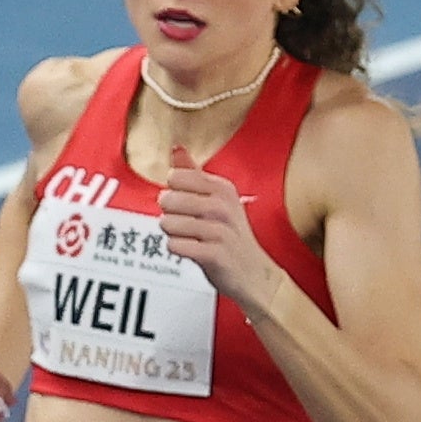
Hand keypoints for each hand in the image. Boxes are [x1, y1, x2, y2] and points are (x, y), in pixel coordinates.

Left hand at [159, 144, 276, 310]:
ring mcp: (219, 230)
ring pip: (168, 223)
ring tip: (186, 237)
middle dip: (167, 213)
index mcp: (222, 188)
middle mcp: (222, 206)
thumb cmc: (229, 235)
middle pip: (168, 199)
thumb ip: (194, 174)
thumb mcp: (217, 199)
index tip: (183, 201)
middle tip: (183, 222)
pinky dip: (175, 249)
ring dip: (171, 233)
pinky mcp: (213, 254)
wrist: (253, 273)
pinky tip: (188, 250)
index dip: (171, 191)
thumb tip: (176, 148)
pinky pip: (175, 246)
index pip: (177, 176)